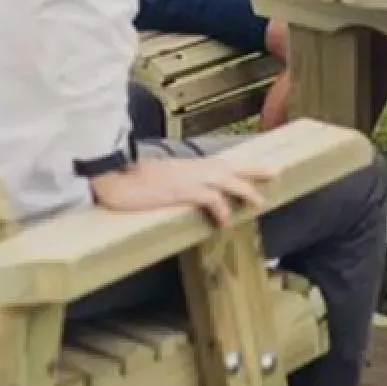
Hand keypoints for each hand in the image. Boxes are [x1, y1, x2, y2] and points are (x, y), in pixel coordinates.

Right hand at [92, 151, 277, 225]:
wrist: (111, 175)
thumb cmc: (128, 179)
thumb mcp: (156, 180)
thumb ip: (172, 183)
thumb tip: (177, 192)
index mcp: (187, 166)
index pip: (220, 163)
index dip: (239, 167)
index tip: (256, 167)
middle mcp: (192, 168)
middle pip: (231, 166)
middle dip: (254, 169)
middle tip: (276, 171)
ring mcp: (188, 178)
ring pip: (226, 180)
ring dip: (245, 189)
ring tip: (259, 201)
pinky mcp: (181, 190)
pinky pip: (209, 198)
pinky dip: (221, 209)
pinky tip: (225, 222)